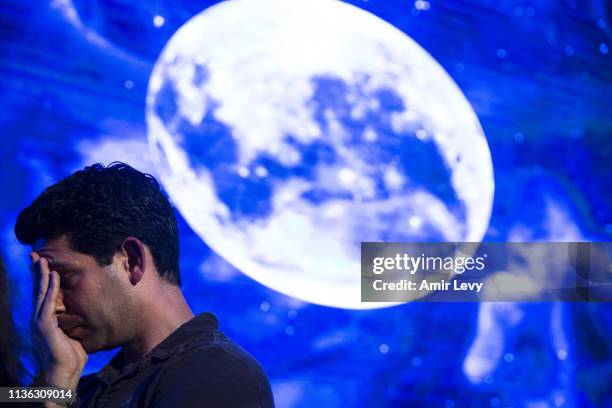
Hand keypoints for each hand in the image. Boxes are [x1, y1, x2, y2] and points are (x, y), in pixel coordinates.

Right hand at [31, 252, 87, 390]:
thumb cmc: (71, 354)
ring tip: (43, 261)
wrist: (64, 371)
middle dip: (38, 272)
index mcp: (47, 318)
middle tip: (36, 256)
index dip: (44, 279)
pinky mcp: (44, 324)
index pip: (44, 294)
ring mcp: (41, 320)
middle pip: (39, 290)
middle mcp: (41, 317)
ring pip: (41, 293)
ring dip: (43, 276)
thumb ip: (72, 319)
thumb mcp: (73, 332)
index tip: (44, 263)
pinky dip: (52, 289)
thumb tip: (80, 310)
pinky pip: (48, 302)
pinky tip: (54, 277)